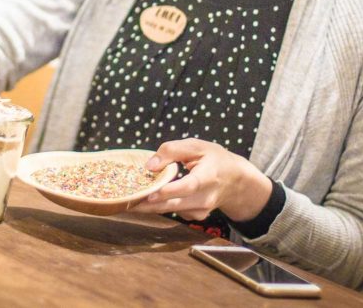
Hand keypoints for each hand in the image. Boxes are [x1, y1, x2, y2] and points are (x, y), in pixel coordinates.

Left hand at [131, 138, 271, 221]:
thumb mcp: (196, 146)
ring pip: (172, 210)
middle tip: (127, 202)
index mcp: (208, 176)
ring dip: (150, 206)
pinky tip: (149, 196)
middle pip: (176, 204)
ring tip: (129, 200)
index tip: (150, 192)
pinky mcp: (196, 216)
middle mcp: (206, 198)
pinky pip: (174, 211)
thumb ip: (173, 150)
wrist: (235, 180)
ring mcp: (202, 210)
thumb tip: (150, 165)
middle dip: (150, 204)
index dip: (169, 191)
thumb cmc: (214, 158)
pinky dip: (160, 205)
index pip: (189, 186)